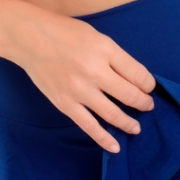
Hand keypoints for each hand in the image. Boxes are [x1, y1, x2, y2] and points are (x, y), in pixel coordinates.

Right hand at [5, 12, 155, 151]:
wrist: (30, 38)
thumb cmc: (65, 33)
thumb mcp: (96, 36)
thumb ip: (115, 56)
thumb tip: (134, 77)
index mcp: (106, 50)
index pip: (138, 74)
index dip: (149, 84)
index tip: (149, 87)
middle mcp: (95, 71)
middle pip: (130, 95)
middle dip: (144, 103)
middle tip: (147, 105)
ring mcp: (80, 90)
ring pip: (113, 114)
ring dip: (129, 122)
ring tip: (136, 126)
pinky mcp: (65, 104)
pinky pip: (89, 126)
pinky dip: (104, 138)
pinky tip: (115, 147)